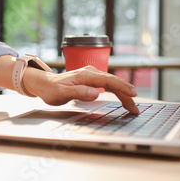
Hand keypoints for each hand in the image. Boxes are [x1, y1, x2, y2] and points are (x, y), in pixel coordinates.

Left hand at [24, 65, 138, 113]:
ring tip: (132, 104)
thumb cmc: (52, 90)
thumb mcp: (63, 94)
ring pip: (112, 83)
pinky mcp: (90, 79)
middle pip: (113, 82)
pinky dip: (116, 90)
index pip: (109, 81)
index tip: (132, 95)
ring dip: (123, 93)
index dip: (122, 88)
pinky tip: (122, 95)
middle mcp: (90, 72)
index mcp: (86, 75)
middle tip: (135, 108)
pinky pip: (107, 84)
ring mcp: (91, 75)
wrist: (44, 84)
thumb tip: (96, 93)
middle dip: (126, 94)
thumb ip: (80, 93)